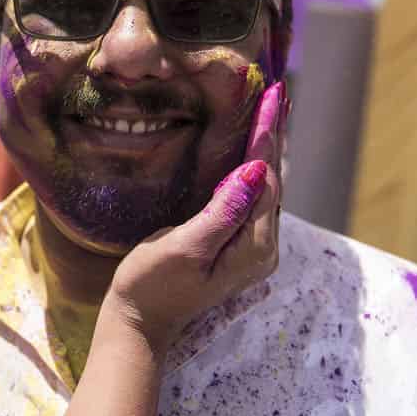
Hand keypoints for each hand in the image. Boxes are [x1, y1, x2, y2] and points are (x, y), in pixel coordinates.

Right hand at [107, 82, 287, 347]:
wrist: (139, 322)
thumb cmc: (152, 285)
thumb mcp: (184, 247)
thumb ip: (223, 212)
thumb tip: (254, 172)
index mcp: (254, 247)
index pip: (265, 178)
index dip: (267, 136)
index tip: (271, 97)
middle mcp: (263, 248)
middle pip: (272, 180)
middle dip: (273, 135)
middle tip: (277, 92)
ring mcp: (252, 248)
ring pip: (266, 187)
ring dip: (267, 148)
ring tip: (272, 110)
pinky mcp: (238, 245)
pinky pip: (253, 198)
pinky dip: (255, 167)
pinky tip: (254, 150)